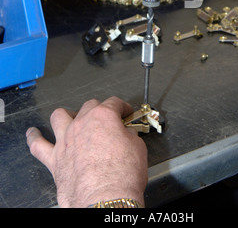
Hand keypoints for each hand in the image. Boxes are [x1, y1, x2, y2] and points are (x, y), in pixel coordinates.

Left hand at [26, 97, 147, 207]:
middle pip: (88, 105)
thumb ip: (130, 136)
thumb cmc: (121, 177)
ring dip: (66, 115)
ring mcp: (66, 140)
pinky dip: (35, 137)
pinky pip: (37, 145)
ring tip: (69, 117)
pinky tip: (33, 133)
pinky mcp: (55, 160)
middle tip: (107, 119)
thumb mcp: (138, 148)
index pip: (114, 103)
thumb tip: (127, 136)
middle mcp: (82, 124)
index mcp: (103, 117)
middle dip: (100, 109)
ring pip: (59, 116)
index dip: (122, 107)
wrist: (105, 201)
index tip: (124, 112)